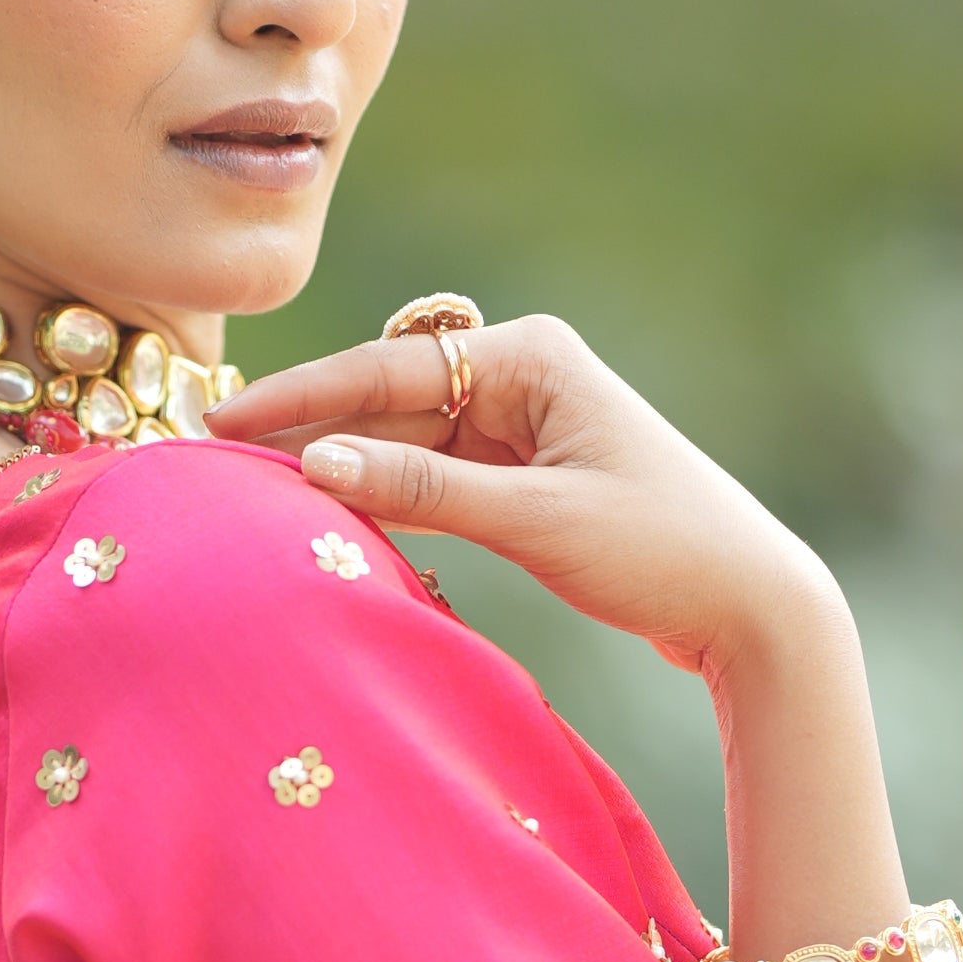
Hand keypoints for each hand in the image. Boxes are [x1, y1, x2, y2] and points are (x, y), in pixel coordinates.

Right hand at [223, 312, 838, 687]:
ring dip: (339, 462)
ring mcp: (523, 424)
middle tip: (209, 453)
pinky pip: (432, 476)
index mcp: (532, 355)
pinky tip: (322, 510)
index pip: (388, 366)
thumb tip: (317, 461)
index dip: (298, 396)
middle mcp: (522, 373)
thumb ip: (425, 489)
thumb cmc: (664, 551)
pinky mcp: (525, 475)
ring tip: (245, 486)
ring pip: (404, 437)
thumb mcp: (538, 520)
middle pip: (388, 396)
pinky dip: (384, 494)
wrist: (752, 606)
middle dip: (306, 425)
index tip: (220, 417)